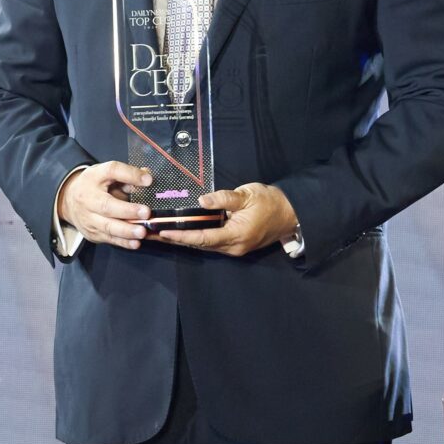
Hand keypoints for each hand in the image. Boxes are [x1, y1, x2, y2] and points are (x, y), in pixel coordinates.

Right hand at [59, 160, 152, 247]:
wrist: (69, 201)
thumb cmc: (94, 185)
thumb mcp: (107, 174)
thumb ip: (128, 175)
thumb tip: (148, 178)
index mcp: (94, 177)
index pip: (112, 171)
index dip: (130, 175)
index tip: (148, 180)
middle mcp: (88, 197)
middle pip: (106, 205)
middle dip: (127, 211)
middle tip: (146, 213)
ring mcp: (88, 218)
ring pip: (107, 226)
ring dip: (127, 230)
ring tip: (142, 232)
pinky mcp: (91, 233)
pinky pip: (108, 239)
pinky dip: (123, 242)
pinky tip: (135, 243)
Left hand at [158, 183, 299, 257]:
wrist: (290, 214)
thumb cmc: (270, 202)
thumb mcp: (247, 195)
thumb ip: (224, 199)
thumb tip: (202, 201)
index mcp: (236, 235)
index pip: (202, 238)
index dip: (181, 236)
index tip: (163, 233)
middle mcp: (233, 247)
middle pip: (200, 245)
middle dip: (176, 239)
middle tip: (153, 234)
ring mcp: (235, 249)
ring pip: (205, 245)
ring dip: (185, 240)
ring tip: (162, 234)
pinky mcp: (236, 245)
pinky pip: (212, 243)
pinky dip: (196, 238)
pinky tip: (183, 232)